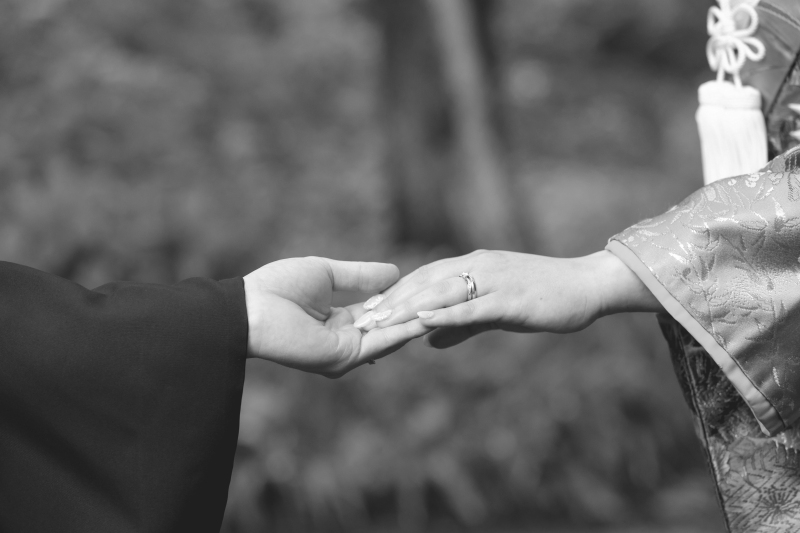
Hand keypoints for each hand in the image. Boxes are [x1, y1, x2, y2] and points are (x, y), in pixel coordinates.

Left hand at [243, 257, 432, 376]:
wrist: (252, 308)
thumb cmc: (280, 287)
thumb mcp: (329, 274)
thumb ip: (361, 276)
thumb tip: (396, 272)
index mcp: (337, 320)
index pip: (379, 311)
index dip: (402, 298)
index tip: (428, 286)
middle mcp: (344, 339)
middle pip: (388, 326)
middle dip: (415, 312)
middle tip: (448, 299)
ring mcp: (345, 352)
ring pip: (389, 337)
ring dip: (415, 322)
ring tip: (446, 308)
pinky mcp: (343, 358)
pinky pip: (379, 343)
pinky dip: (401, 332)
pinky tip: (424, 318)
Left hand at [358, 250, 661, 347]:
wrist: (586, 287)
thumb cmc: (541, 298)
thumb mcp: (494, 314)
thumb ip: (461, 326)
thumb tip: (428, 341)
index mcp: (472, 266)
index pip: (424, 278)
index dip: (395, 294)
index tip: (367, 311)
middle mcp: (477, 266)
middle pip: (425, 282)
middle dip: (391, 301)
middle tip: (361, 319)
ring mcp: (493, 280)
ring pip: (443, 291)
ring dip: (409, 306)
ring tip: (380, 322)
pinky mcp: (510, 298)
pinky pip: (473, 306)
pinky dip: (446, 313)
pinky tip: (424, 321)